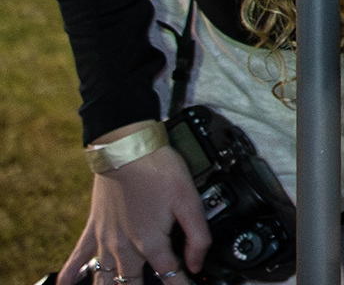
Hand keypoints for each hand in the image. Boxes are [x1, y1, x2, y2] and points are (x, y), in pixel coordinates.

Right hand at [64, 147, 209, 284]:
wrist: (126, 148)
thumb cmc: (159, 170)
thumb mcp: (190, 200)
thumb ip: (197, 235)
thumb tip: (196, 263)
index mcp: (151, 243)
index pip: (170, 276)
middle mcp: (126, 248)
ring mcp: (105, 241)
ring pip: (106, 280)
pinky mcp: (93, 230)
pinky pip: (77, 259)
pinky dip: (70, 276)